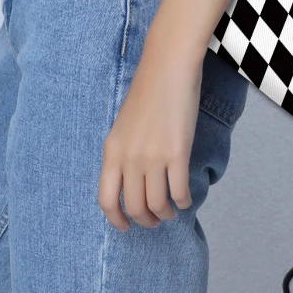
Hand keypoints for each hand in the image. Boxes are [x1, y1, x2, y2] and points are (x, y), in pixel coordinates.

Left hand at [97, 44, 202, 230]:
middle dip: (146, 220)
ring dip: (166, 214)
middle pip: (134, 207)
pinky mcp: (178, 152)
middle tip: (155, 219)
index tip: (126, 227)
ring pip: (157, 205)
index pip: (106, 200)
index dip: (116, 220)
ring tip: (172, 211)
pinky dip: (184, 202)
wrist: (168, 65)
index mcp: (111, 150)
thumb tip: (132, 182)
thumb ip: (124, 153)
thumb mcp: (124, 125)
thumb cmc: (149, 91)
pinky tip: (186, 199)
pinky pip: (179, 191)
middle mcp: (129, 157)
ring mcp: (153, 156)